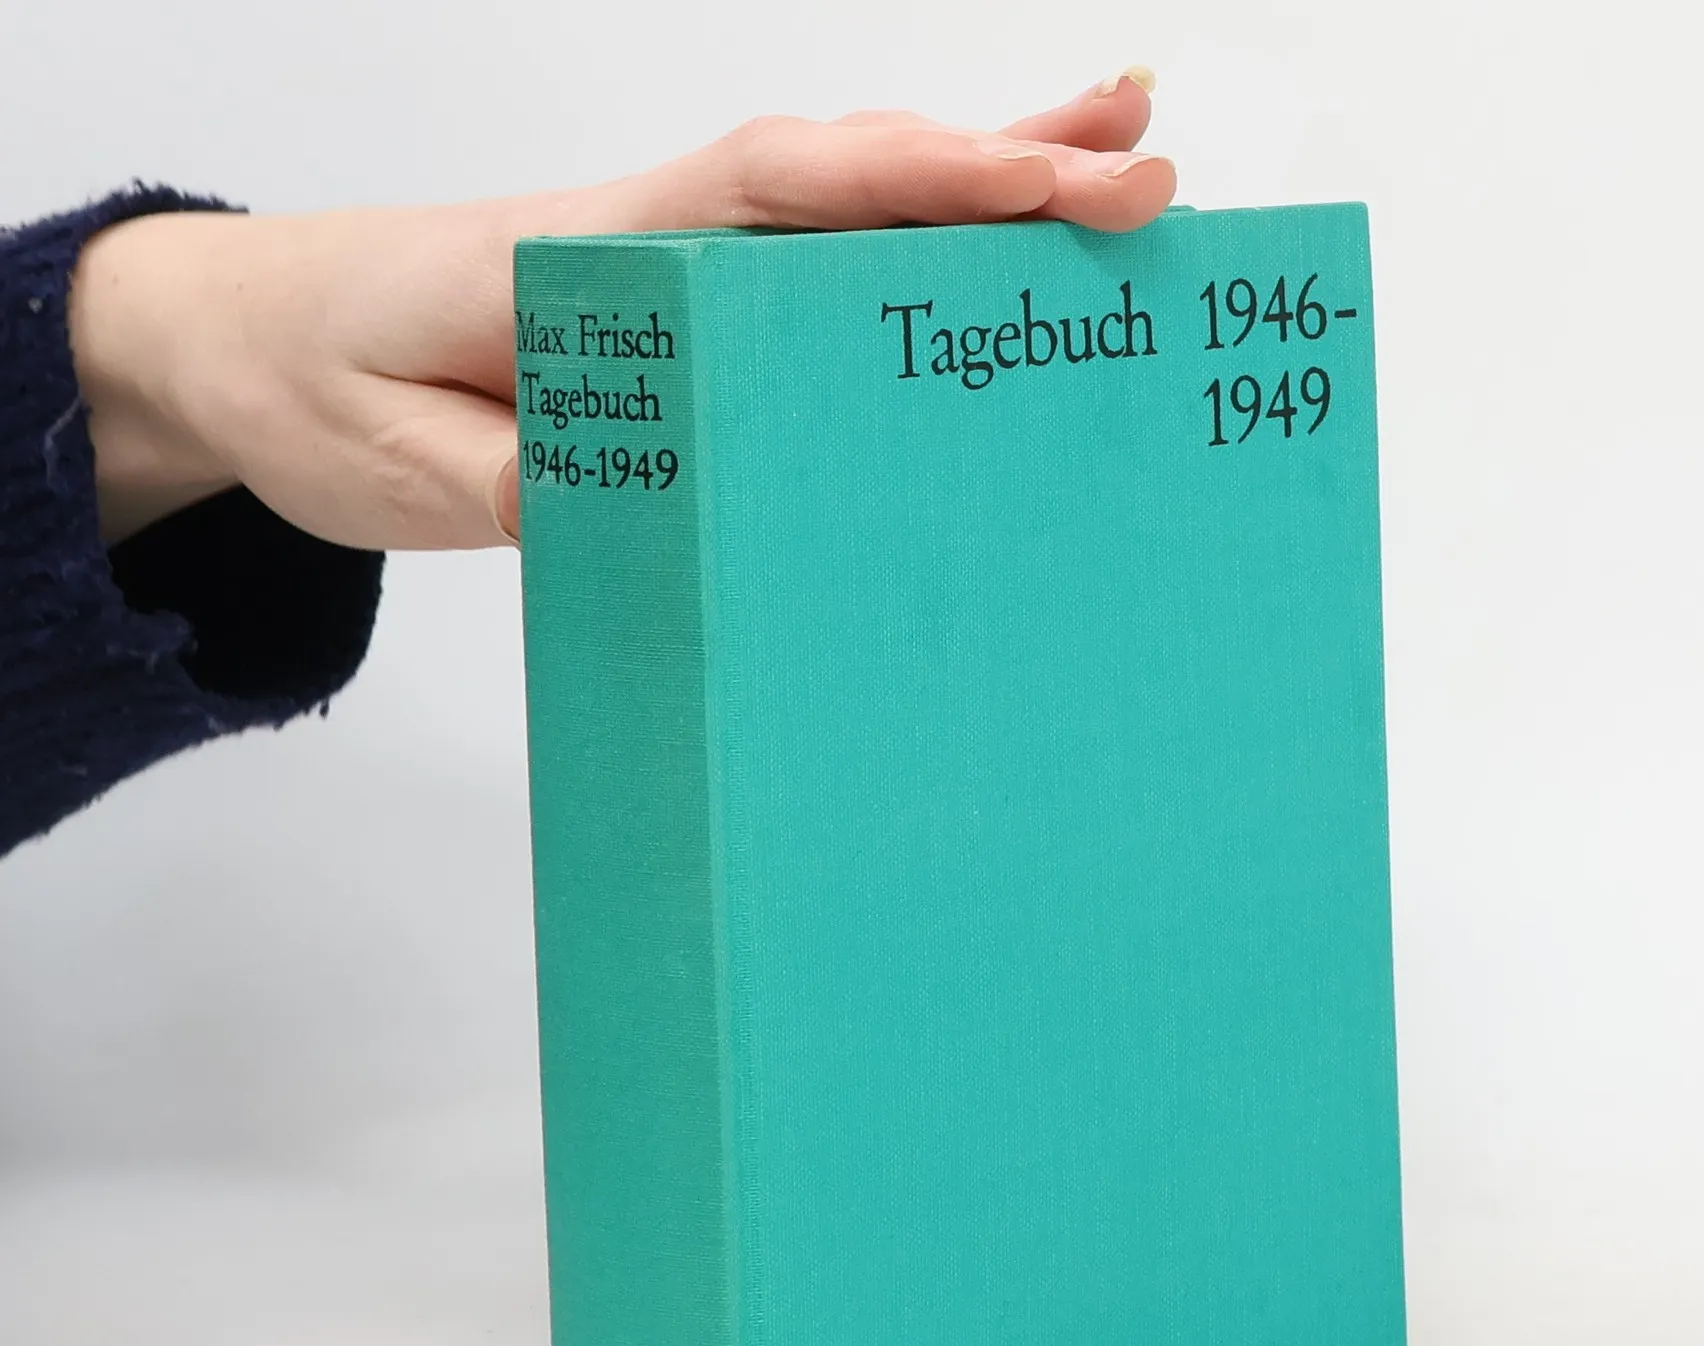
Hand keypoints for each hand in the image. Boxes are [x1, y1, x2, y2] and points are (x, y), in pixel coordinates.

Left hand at [69, 72, 1173, 550]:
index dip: (908, 191)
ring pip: (846, 209)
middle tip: (1141, 182)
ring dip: (980, 183)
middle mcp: (651, 235)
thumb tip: (683, 500)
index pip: (774, 199)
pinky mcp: (675, 307)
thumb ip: (547, 482)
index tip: (1030, 193)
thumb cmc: (311, 385)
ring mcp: (670, 262)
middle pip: (846, 184)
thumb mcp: (409, 464)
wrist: (238, 346)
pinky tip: (977, 239)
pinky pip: (807, 269)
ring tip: (1121, 162)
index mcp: (591, 253)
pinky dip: (901, 244)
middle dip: (997, 177)